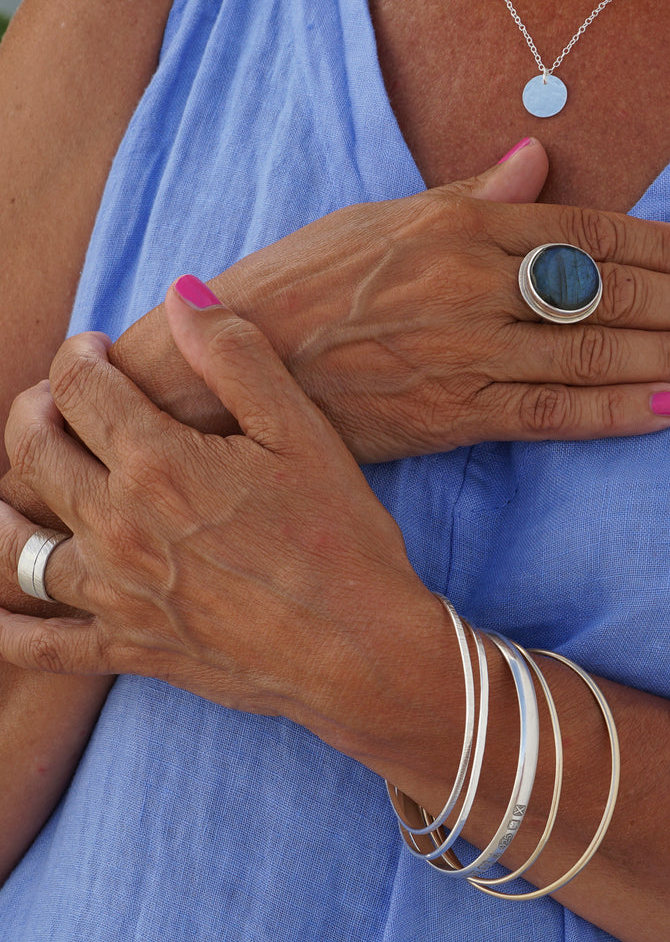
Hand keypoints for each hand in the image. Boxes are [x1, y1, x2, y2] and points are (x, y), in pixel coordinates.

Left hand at [0, 281, 438, 744]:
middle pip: (34, 452)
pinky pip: (34, 643)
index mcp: (160, 464)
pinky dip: (3, 624)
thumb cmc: (342, 535)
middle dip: (34, 410)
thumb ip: (238, 358)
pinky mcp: (126, 649)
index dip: (78, 356)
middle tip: (58, 399)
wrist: (360, 648)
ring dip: (1, 503)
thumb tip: (182, 293)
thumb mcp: (304, 433)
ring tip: (16, 481)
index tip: (95, 350)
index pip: (81, 389)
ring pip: (13, 545)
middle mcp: (117, 526)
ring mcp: (114, 595)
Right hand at [108, 139, 669, 462]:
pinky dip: (610, 411)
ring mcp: (463, 350)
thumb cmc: (306, 279)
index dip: (669, 246)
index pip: (591, 232)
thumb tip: (541, 157)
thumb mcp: (384, 216)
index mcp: (461, 224)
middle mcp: (472, 282)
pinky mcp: (448, 414)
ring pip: (591, 350)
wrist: (231, 359)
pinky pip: (545, 413)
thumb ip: (473, 192)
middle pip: (608, 291)